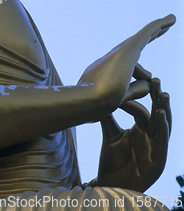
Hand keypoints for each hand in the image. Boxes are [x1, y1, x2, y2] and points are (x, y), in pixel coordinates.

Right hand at [77, 15, 174, 118]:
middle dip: (150, 35)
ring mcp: (121, 52)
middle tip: (162, 28)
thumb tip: (150, 80)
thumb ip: (136, 90)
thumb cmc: (100, 103)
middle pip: (136, 43)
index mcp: (109, 70)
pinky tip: (172, 19)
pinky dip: (159, 25)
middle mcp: (114, 57)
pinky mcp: (129, 49)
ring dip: (159, 27)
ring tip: (172, 19)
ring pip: (144, 37)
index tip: (146, 72)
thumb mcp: (122, 97)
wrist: (88, 100)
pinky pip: (147, 33)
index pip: (129, 64)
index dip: (139, 66)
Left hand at [95, 67, 170, 192]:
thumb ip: (108, 116)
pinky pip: (163, 143)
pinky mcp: (158, 162)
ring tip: (163, 94)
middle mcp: (151, 137)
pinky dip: (163, 129)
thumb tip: (99, 95)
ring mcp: (156, 149)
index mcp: (141, 129)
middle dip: (157, 96)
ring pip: (164, 126)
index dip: (139, 97)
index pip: (145, 109)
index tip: (133, 82)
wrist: (110, 185)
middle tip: (156, 79)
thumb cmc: (112, 161)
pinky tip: (160, 115)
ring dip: (164, 110)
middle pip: (157, 113)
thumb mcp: (109, 134)